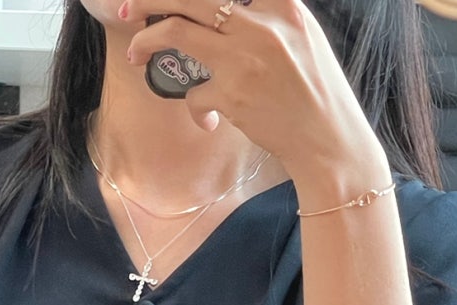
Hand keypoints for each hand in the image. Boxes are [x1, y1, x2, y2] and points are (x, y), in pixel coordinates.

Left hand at [122, 0, 385, 180]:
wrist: (328, 140)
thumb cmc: (316, 92)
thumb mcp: (304, 38)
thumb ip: (270, 18)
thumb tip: (232, 13)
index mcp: (284, 6)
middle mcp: (262, 25)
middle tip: (128, 7)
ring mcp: (243, 59)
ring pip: (177, 32)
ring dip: (146, 41)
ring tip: (135, 54)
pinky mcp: (231, 95)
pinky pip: (193, 94)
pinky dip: (193, 107)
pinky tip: (205, 118)